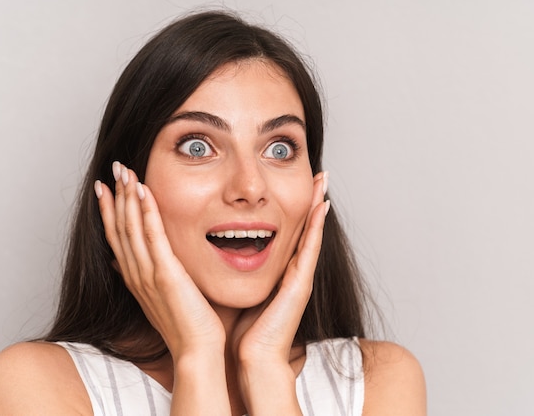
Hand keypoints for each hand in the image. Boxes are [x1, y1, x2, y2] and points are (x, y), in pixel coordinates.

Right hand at [95, 162, 224, 358]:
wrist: (196, 350)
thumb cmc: (185, 325)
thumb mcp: (157, 297)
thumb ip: (141, 276)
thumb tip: (121, 262)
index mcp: (134, 277)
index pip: (115, 237)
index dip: (108, 211)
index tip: (104, 188)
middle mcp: (136, 273)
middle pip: (119, 227)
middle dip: (116, 195)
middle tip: (114, 168)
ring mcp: (148, 274)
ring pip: (131, 228)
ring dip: (127, 196)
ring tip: (125, 171)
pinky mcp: (166, 274)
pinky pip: (153, 236)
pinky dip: (146, 212)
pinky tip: (144, 191)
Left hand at [231, 171, 329, 412]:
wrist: (251, 361)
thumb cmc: (241, 332)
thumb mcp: (236, 293)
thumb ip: (230, 274)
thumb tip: (211, 255)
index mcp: (276, 274)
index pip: (286, 234)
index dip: (291, 209)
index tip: (294, 184)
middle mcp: (292, 273)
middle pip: (302, 228)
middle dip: (310, 200)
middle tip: (317, 173)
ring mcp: (299, 277)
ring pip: (311, 232)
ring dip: (317, 204)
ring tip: (322, 178)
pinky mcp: (300, 284)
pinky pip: (310, 248)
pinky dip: (317, 226)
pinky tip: (322, 204)